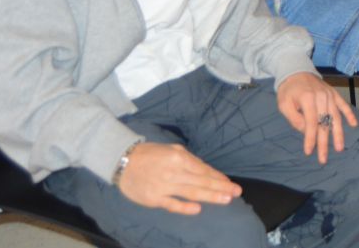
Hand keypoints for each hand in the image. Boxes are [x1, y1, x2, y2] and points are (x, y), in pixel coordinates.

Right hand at [114, 141, 240, 214]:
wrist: (122, 161)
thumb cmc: (151, 154)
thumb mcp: (172, 150)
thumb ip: (189, 160)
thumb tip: (206, 171)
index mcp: (179, 157)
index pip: (204, 170)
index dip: (218, 177)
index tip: (230, 184)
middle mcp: (174, 171)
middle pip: (202, 181)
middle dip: (221, 187)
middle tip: (236, 192)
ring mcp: (164, 186)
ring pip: (192, 192)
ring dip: (210, 196)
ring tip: (226, 199)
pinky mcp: (154, 198)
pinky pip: (172, 204)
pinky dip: (185, 207)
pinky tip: (198, 209)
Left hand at [276, 72, 357, 164]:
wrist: (296, 70)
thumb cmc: (289, 90)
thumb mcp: (284, 104)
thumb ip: (294, 118)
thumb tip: (306, 131)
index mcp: (308, 99)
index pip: (311, 123)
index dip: (310, 138)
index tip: (309, 152)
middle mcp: (321, 97)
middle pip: (324, 123)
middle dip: (324, 142)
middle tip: (323, 159)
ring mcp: (329, 95)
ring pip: (336, 117)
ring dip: (338, 133)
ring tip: (340, 147)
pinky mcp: (334, 94)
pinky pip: (344, 105)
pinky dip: (350, 114)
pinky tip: (354, 125)